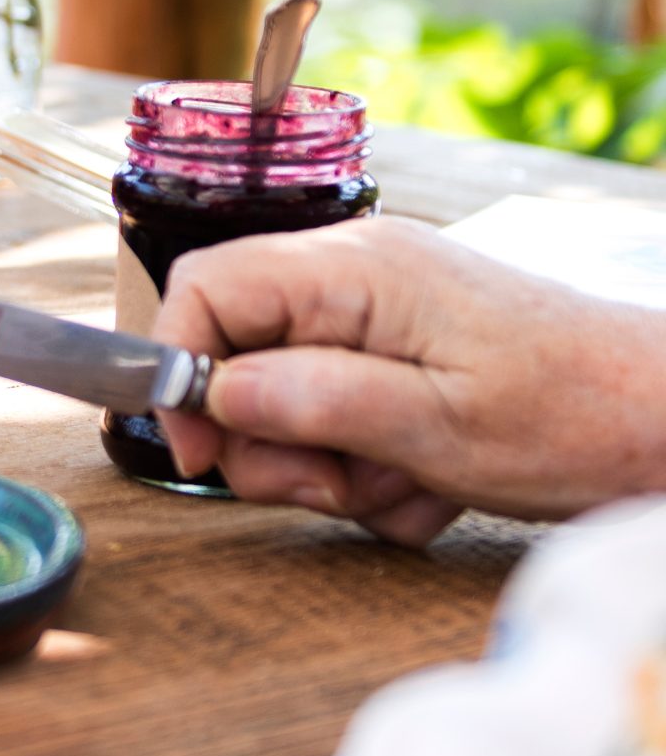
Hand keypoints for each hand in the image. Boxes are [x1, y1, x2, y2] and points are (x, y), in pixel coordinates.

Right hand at [152, 215, 665, 546]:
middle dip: (269, 440)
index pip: (204, 286)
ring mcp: (375, 316)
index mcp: (356, 270)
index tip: (199, 446)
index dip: (178, 366)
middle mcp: (355, 277)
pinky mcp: (395, 354)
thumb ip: (316, 401)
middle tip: (332, 484)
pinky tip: (426, 481)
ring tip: (403, 484)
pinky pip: (331, 415)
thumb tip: (211, 391)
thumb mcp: (437, 427)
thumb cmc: (576, 418)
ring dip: (324, 465)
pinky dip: (365, 466)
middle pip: (232, 353)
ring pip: (278, 398)